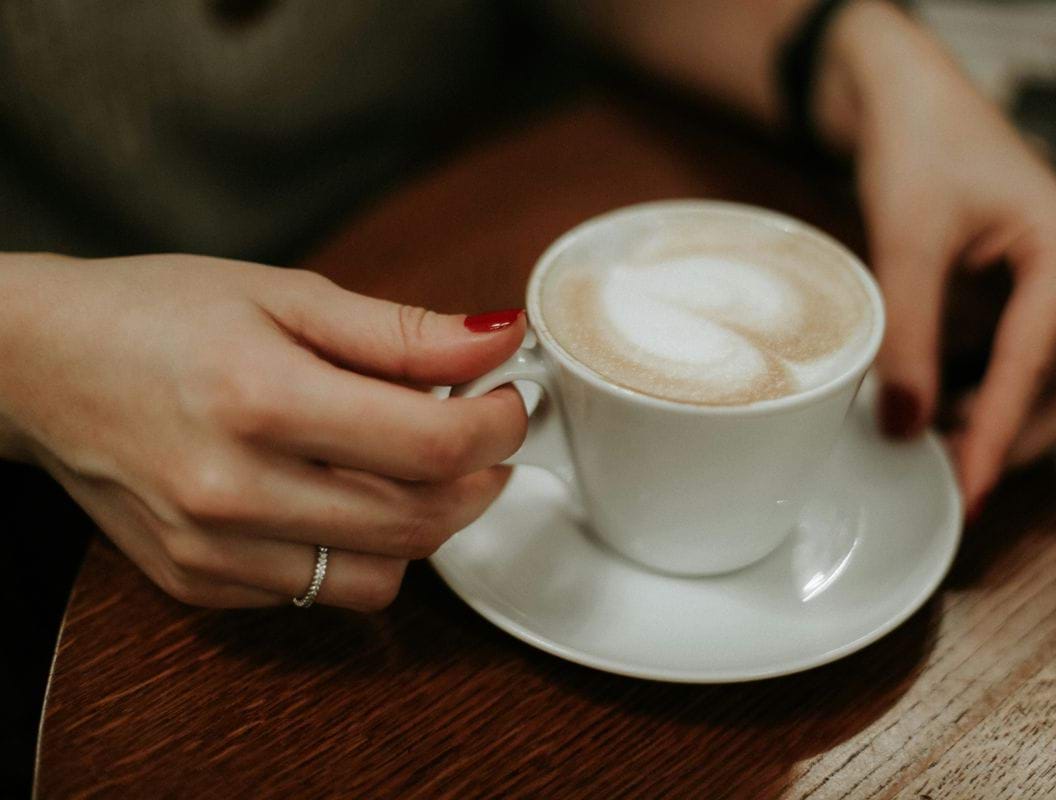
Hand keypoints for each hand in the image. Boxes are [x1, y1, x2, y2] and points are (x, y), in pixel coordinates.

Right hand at [0, 254, 526, 608]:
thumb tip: (498, 342)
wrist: (38, 366)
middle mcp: (233, 490)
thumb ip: (401, 332)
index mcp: (260, 399)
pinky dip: (358, 549)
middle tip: (479, 431)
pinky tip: (339, 493)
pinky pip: (321, 591)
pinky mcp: (199, 584)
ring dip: (426, 523)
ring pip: (384, 575)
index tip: (509, 399)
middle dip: (479, 476)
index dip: (498, 425)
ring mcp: (213, 550)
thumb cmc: (159, 314)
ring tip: (412, 465)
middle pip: (422, 520)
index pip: (432, 447)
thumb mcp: (285, 294)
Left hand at [813, 0, 1055, 515]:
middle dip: (1012, 440)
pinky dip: (988, 394)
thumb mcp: (906, 243)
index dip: (998, 437)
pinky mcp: (1032, 295)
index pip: (1034, 368)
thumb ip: (908, 337)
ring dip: (1000, 422)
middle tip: (942, 474)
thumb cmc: (919, 150)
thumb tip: (904, 425)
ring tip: (930, 439)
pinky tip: (936, 401)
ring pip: (1052, 385)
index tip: (968, 491)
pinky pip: (1025, 364)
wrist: (911, 104)